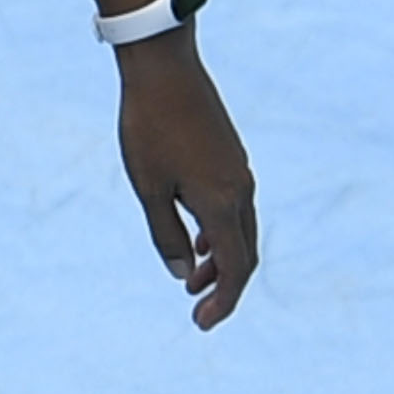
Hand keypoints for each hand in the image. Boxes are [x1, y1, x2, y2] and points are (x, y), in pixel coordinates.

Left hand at [117, 38, 258, 328]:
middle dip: (225, 286)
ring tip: (193, 279)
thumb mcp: (148, 188)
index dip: (224, 301)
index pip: (236, 268)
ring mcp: (239, 171)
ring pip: (241, 229)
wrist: (164, 69)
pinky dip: (221, 232)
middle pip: (245, 253)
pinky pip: (235, 207)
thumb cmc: (148, 128)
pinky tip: (199, 238)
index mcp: (222, 202)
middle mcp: (241, 190)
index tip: (202, 324)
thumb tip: (184, 274)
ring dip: (222, 259)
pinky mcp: (230, 156)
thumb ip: (166, 234)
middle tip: (197, 310)